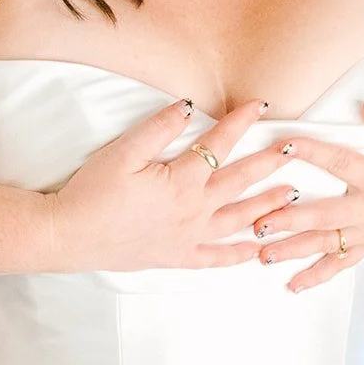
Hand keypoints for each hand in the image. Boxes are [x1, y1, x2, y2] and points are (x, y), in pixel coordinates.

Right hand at [48, 98, 295, 271]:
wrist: (69, 235)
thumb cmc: (92, 192)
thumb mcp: (123, 152)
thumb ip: (160, 128)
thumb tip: (190, 107)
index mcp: (182, 181)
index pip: (220, 144)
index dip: (241, 122)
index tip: (262, 106)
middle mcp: (194, 211)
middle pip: (240, 182)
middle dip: (269, 162)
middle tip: (294, 149)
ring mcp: (188, 237)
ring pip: (238, 220)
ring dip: (267, 206)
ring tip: (292, 194)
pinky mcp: (177, 256)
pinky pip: (216, 258)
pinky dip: (239, 255)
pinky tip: (257, 251)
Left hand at [253, 102, 363, 292]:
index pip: (341, 163)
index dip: (313, 152)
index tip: (283, 145)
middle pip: (326, 216)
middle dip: (290, 220)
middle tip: (259, 223)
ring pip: (327, 244)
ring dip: (293, 251)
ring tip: (262, 255)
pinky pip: (341, 264)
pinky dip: (317, 276)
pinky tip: (292, 286)